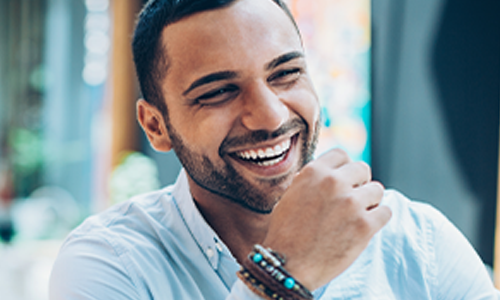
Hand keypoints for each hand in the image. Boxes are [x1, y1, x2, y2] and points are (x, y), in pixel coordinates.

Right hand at [262, 149, 391, 290]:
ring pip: (377, 190)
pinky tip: (364, 226)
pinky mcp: (364, 226)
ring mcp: (351, 203)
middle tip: (351, 200)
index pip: (341, 155)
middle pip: (363, 169)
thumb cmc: (286, 233)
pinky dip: (378, 219)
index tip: (343, 180)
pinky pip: (386, 212)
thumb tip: (328, 172)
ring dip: (369, 202)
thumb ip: (311, 181)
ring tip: (356, 215)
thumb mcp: (290, 196)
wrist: (289, 266)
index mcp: (313, 172)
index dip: (343, 168)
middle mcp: (333, 183)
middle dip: (359, 183)